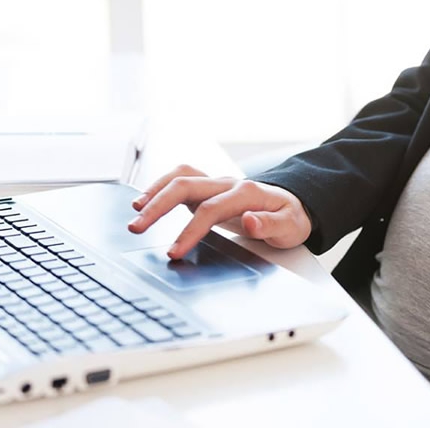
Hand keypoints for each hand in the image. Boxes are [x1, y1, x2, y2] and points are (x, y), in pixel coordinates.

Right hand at [128, 164, 311, 258]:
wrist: (294, 205)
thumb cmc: (290, 217)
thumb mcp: (290, 227)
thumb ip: (270, 225)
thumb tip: (249, 220)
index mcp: (247, 193)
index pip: (211, 210)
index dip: (190, 230)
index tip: (173, 251)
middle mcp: (228, 184)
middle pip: (186, 185)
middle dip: (158, 205)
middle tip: (136, 227)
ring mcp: (216, 184)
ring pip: (180, 177)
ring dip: (155, 191)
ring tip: (135, 211)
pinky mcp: (208, 190)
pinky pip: (180, 180)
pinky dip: (160, 186)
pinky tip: (145, 201)